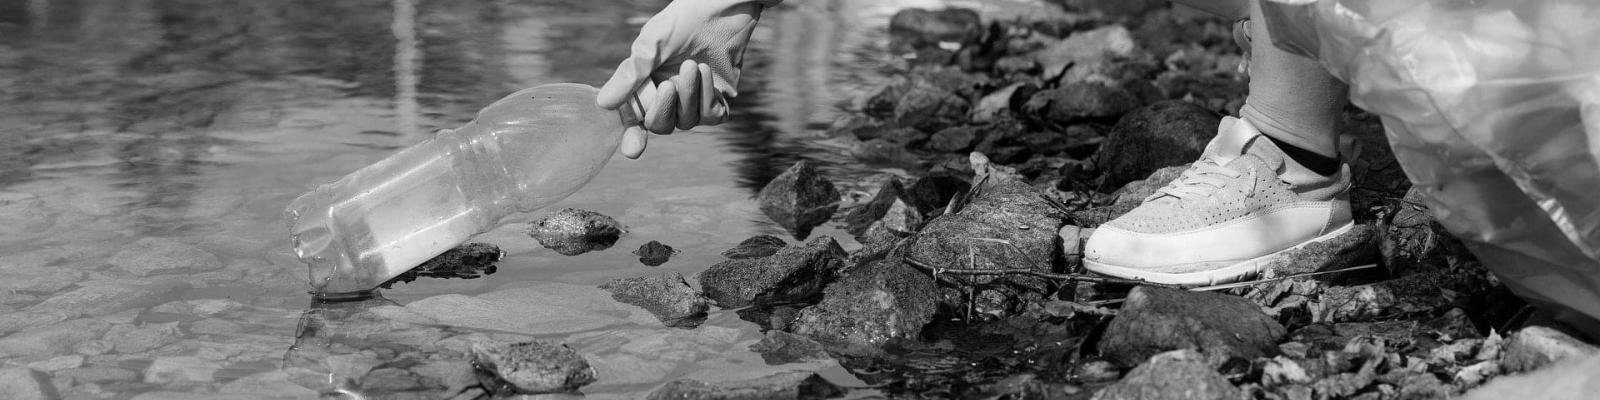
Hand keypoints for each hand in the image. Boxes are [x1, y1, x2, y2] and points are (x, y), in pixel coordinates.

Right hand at [597, 0, 780, 158]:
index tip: (633, 150)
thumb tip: (604, 103)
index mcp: (644, 89)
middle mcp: (667, 100)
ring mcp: (693, 103)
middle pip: (660, 127)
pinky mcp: (717, 101)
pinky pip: (711, 116)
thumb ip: (630, 75)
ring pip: (686, 121)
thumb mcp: (650, 46)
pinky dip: (708, 96)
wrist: (719, 9)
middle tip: (667, 85)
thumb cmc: (681, 23)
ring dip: (689, 95)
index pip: (634, 122)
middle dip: (662, 110)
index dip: (632, 139)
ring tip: (692, 66)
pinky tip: (705, 72)